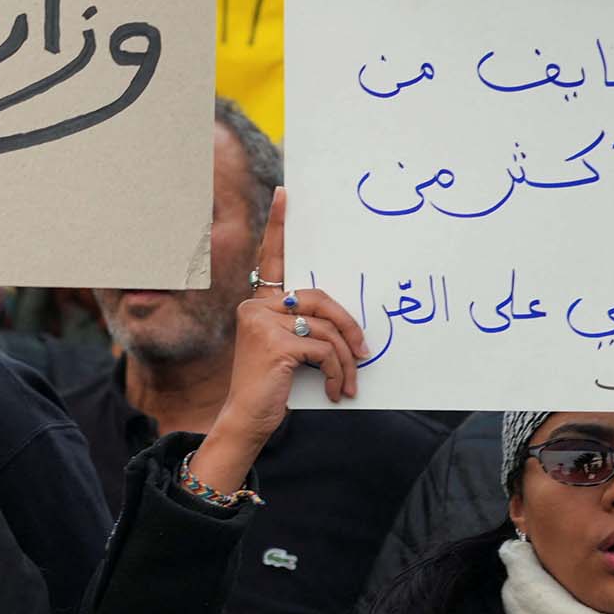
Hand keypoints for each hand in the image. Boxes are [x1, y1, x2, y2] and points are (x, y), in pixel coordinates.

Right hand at [190, 188, 366, 492]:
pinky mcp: (275, 342)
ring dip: (346, 359)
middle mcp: (255, 306)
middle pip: (319, 299)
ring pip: (327, 327)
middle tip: (365, 352)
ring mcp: (262, 322)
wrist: (248, 420)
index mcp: (258, 304)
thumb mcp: (290, 351)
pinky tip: (336, 390)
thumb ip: (305, 327)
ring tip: (349, 381)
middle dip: (348, 326)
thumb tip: (345, 323)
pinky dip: (339, 372)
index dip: (277, 225)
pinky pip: (326, 349)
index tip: (285, 193)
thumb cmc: (272, 387)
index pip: (271, 258)